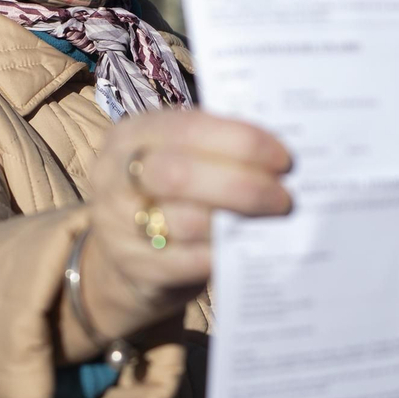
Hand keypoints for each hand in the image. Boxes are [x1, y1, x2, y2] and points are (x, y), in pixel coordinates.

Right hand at [69, 109, 292, 354]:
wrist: (122, 254)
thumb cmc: (163, 193)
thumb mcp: (174, 156)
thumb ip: (212, 149)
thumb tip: (275, 154)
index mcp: (131, 135)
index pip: (188, 129)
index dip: (241, 142)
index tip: (282, 158)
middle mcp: (114, 177)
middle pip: (181, 176)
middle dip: (242, 185)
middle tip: (284, 197)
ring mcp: (118, 225)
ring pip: (187, 223)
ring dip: (239, 222)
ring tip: (272, 220)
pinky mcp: (135, 268)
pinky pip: (189, 262)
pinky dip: (225, 254)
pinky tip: (249, 247)